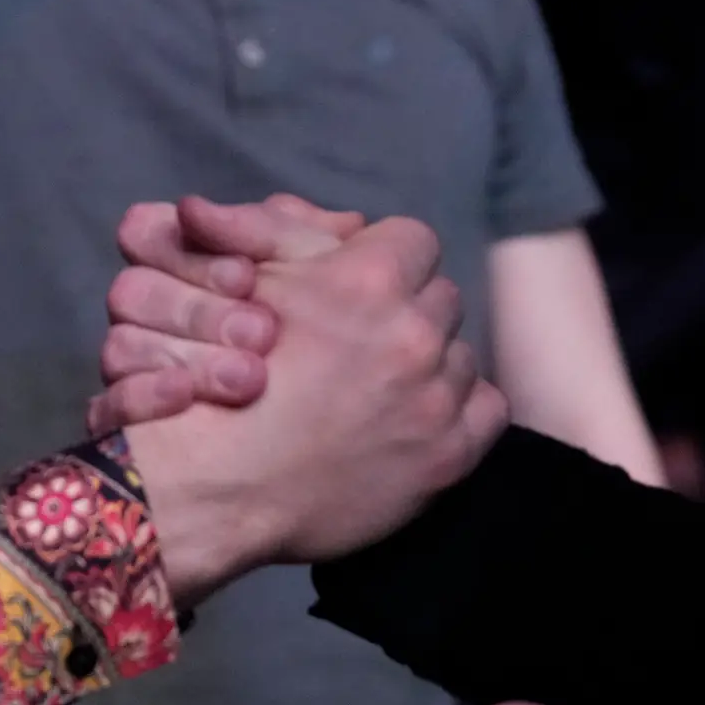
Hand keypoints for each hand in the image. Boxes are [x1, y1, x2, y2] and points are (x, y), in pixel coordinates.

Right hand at [120, 217, 506, 601]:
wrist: (216, 485)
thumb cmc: (218, 373)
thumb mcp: (243, 278)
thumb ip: (290, 230)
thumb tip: (347, 219)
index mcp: (368, 278)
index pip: (415, 240)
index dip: (385, 259)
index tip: (359, 288)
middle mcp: (414, 332)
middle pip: (440, 296)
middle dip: (407, 311)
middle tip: (362, 342)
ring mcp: (436, 396)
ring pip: (461, 353)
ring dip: (430, 362)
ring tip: (378, 387)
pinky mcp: (449, 454)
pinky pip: (488, 407)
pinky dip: (459, 407)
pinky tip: (414, 417)